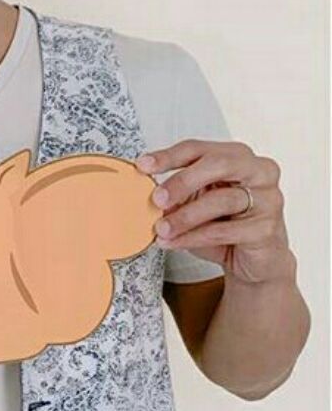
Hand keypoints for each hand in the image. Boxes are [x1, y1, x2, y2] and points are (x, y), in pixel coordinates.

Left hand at [137, 140, 294, 283]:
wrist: (256, 261)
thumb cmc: (226, 225)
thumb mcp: (196, 205)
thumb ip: (177, 195)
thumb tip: (147, 194)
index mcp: (237, 156)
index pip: (199, 148)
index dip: (169, 156)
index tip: (142, 166)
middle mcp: (259, 171)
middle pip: (218, 164)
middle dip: (182, 181)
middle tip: (157, 199)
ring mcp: (268, 198)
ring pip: (221, 200)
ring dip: (184, 217)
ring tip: (160, 229)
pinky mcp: (267, 228)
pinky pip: (224, 231)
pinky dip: (194, 237)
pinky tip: (173, 243)